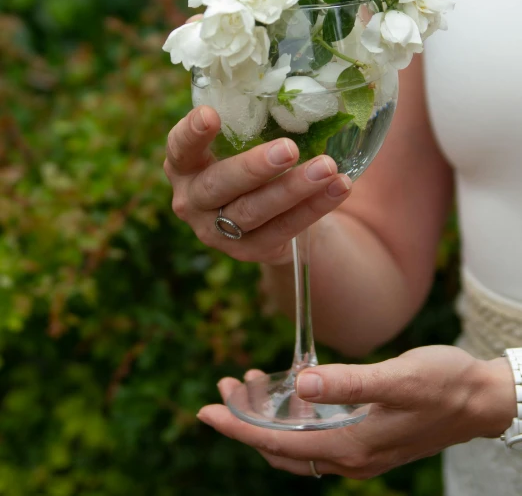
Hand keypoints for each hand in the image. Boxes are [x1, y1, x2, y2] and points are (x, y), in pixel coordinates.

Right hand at [164, 105, 351, 265]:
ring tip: (327, 167)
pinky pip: (283, 230)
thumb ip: (240, 100)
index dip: (191, 134)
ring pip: (254, 212)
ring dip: (293, 189)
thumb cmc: (247, 155)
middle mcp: (192, 199)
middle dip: (254, 167)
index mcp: (184, 164)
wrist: (262, 214)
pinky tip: (339, 187)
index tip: (210, 114)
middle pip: (218, 186)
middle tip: (288, 148)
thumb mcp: (238, 132)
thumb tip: (247, 41)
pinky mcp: (248, 250)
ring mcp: (217, 230)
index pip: (179, 147)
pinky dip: (314, 208)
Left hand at [197, 346, 516, 477]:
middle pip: (281, 447)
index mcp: (352, 446)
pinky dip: (294, 416)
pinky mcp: (366, 439)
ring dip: (269, 416)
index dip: (239, 428)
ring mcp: (358, 451)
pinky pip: (315, 436)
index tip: (206, 411)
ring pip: (296, 442)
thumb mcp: (397, 378)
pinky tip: (292, 388)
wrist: (480, 400)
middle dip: (247, 420)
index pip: (278, 444)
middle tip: (226, 385)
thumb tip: (301, 382)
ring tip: (250, 379)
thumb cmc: (443, 384)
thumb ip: (349, 382)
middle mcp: (350, 457)